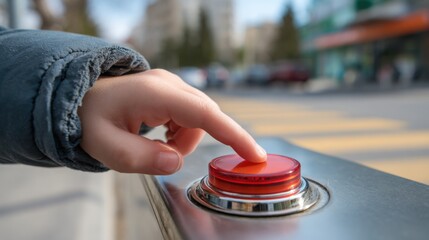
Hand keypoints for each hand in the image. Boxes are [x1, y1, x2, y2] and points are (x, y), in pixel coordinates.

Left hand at [78, 69, 266, 174]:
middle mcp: (169, 84)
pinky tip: (158, 135)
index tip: (255, 154)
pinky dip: (179, 133)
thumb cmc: (90, 119)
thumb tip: (176, 161)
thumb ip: (140, 158)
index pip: (204, 114)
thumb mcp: (106, 145)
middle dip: (189, 144)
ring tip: (151, 145)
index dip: (233, 134)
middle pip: (204, 118)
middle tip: (159, 155)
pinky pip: (190, 117)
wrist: (82, 97)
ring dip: (182, 141)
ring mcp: (172, 84)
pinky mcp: (172, 90)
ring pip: (198, 121)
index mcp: (155, 94)